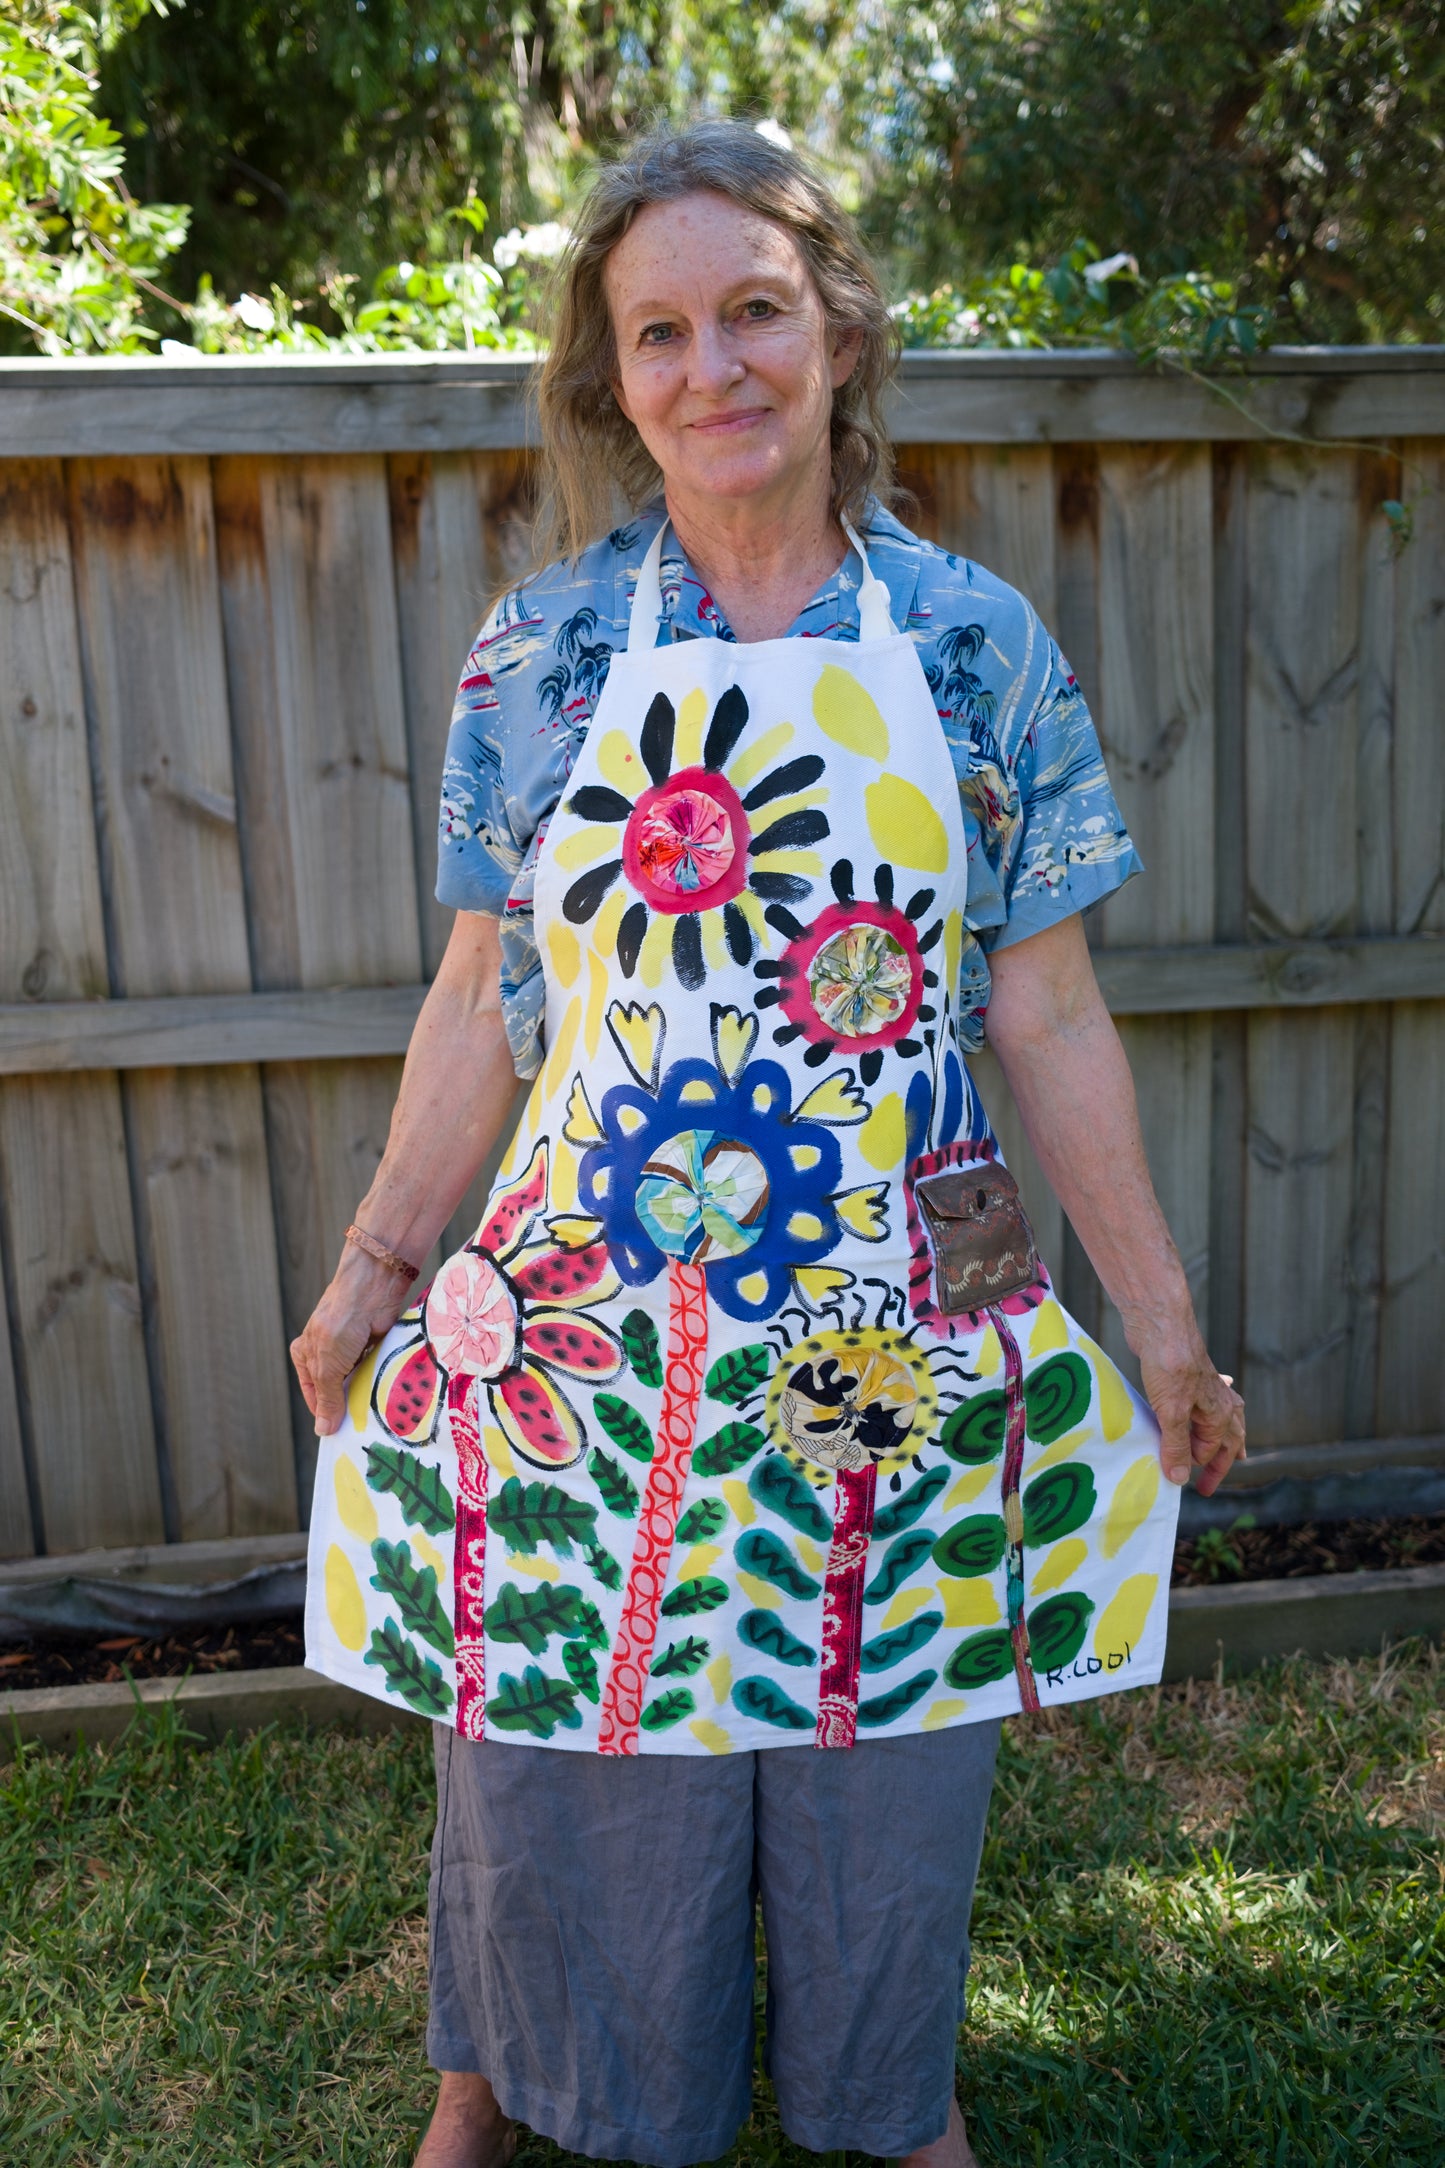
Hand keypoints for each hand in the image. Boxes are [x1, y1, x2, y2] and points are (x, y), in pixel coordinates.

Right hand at [290, 1245, 414, 1436]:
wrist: (373, 1288)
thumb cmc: (341, 1322)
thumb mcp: (328, 1366)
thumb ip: (327, 1398)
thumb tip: (323, 1430)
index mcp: (305, 1356)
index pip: (314, 1395)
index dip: (326, 1414)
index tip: (341, 1435)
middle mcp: (326, 1353)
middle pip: (337, 1389)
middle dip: (348, 1405)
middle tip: (364, 1429)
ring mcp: (351, 1349)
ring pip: (358, 1382)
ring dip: (367, 1393)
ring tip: (378, 1414)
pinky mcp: (373, 1346)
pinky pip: (376, 1371)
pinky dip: (380, 1380)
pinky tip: (389, 1395)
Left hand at [1132, 1326, 1245, 1495]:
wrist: (1159, 1323)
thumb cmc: (1170, 1365)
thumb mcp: (1170, 1412)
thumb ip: (1175, 1446)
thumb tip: (1180, 1480)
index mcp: (1220, 1413)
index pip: (1210, 1451)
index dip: (1193, 1467)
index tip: (1177, 1480)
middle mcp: (1219, 1400)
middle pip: (1226, 1438)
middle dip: (1219, 1462)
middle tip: (1208, 1485)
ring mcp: (1205, 1386)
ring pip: (1221, 1417)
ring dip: (1223, 1437)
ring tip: (1234, 1450)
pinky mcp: (1188, 1375)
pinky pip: (1204, 1401)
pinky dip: (1211, 1408)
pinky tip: (1216, 1399)